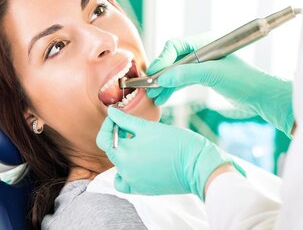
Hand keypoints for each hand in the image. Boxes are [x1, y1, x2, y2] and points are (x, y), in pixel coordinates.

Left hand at [96, 107, 244, 199]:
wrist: (198, 166)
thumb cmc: (177, 143)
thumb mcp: (150, 127)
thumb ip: (126, 121)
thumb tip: (111, 112)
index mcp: (125, 153)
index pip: (104, 138)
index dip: (108, 125)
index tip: (116, 117)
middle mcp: (125, 170)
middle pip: (111, 151)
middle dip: (117, 136)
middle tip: (128, 126)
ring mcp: (133, 181)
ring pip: (118, 165)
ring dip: (123, 153)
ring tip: (137, 142)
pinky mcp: (142, 189)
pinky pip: (125, 182)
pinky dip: (126, 173)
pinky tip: (138, 162)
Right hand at [147, 36, 294, 135]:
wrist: (262, 96)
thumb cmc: (244, 80)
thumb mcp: (214, 74)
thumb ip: (188, 74)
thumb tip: (163, 77)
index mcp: (206, 42)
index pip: (176, 45)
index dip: (162, 59)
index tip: (153, 74)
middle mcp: (202, 50)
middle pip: (173, 58)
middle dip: (160, 73)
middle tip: (147, 87)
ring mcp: (203, 65)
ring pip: (177, 71)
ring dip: (164, 83)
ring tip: (152, 96)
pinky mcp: (206, 77)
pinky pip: (183, 80)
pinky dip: (172, 89)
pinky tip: (162, 98)